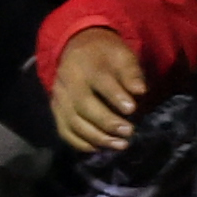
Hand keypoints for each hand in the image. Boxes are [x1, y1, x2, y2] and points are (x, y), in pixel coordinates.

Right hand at [47, 26, 148, 155]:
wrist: (76, 48)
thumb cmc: (105, 54)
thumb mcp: (122, 54)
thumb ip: (131, 72)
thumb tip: (140, 91)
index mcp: (87, 65)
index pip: (100, 82)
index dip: (115, 96)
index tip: (132, 109)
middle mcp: (69, 83)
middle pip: (84, 106)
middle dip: (107, 122)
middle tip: (128, 132)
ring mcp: (59, 99)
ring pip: (74, 122)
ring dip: (97, 137)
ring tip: (120, 145)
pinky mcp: (56, 111)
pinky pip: (65, 131)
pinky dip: (81, 143)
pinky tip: (99, 148)